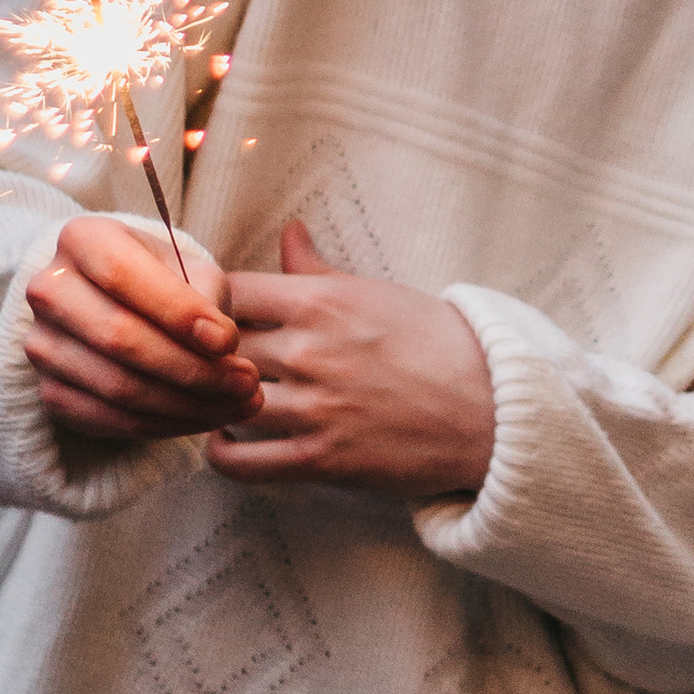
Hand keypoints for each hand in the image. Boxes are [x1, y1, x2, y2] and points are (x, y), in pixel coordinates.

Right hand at [26, 216, 261, 446]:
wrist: (117, 304)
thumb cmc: (164, 280)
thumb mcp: (190, 268)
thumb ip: (206, 296)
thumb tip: (221, 349)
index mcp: (83, 240)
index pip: (123, 275)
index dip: (178, 312)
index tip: (230, 341)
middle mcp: (50, 290)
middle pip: (119, 338)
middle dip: (194, 369)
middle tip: (247, 383)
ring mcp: (43, 345)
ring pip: (117, 387)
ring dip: (188, 404)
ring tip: (240, 404)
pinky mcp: (50, 392)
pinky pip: (109, 419)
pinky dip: (165, 425)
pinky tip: (208, 417)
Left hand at [206, 221, 496, 502]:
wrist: (490, 407)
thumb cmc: (438, 344)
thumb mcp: (377, 293)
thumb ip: (317, 271)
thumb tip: (289, 231)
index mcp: (323, 301)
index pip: (229, 291)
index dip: (209, 302)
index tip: (210, 314)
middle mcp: (312, 351)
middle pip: (218, 347)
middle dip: (206, 354)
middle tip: (202, 360)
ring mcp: (315, 407)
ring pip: (224, 401)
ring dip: (211, 402)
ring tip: (212, 400)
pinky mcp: (322, 458)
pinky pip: (244, 461)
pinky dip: (221, 453)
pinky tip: (224, 441)